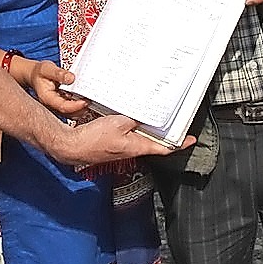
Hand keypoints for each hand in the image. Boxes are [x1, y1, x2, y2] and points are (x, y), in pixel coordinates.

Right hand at [28, 60, 89, 116]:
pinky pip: (73, 109)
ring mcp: (57, 107)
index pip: (62, 107)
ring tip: (91, 99)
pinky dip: (81, 106)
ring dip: (83, 109)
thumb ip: (58, 73)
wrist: (35, 75)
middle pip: (69, 114)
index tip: (85, 101)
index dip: (75, 106)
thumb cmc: (40, 72)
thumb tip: (71, 78)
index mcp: (47, 98)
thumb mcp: (47, 68)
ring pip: (72, 114)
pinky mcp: (62, 105)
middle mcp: (52, 106)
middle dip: (82, 109)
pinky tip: (86, 98)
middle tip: (92, 100)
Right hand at [50, 114, 194, 165]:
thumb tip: (146, 113)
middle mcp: (132, 150)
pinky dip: (134, 127)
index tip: (190, 140)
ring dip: (150, 129)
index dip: (179, 144)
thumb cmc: (94, 139)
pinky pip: (129, 135)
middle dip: (165, 134)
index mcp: (137, 147)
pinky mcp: (112, 144)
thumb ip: (134, 118)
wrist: (72, 146)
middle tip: (175, 124)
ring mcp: (122, 148)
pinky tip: (131, 118)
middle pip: (154, 143)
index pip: (165, 148)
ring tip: (156, 117)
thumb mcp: (119, 123)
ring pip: (142, 138)